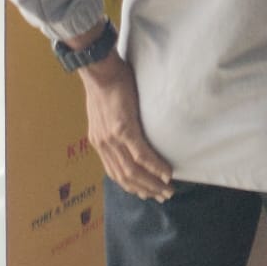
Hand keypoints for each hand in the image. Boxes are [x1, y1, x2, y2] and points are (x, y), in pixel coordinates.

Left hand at [79, 52, 173, 200]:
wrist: (100, 69)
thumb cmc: (106, 83)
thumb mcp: (105, 110)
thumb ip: (113, 124)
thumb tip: (126, 129)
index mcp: (98, 141)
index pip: (114, 172)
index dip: (131, 185)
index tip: (146, 192)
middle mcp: (103, 144)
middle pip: (124, 177)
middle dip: (145, 189)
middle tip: (162, 196)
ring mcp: (112, 138)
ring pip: (133, 170)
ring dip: (152, 183)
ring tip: (167, 189)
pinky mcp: (123, 128)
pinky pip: (140, 154)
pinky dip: (154, 166)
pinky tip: (166, 173)